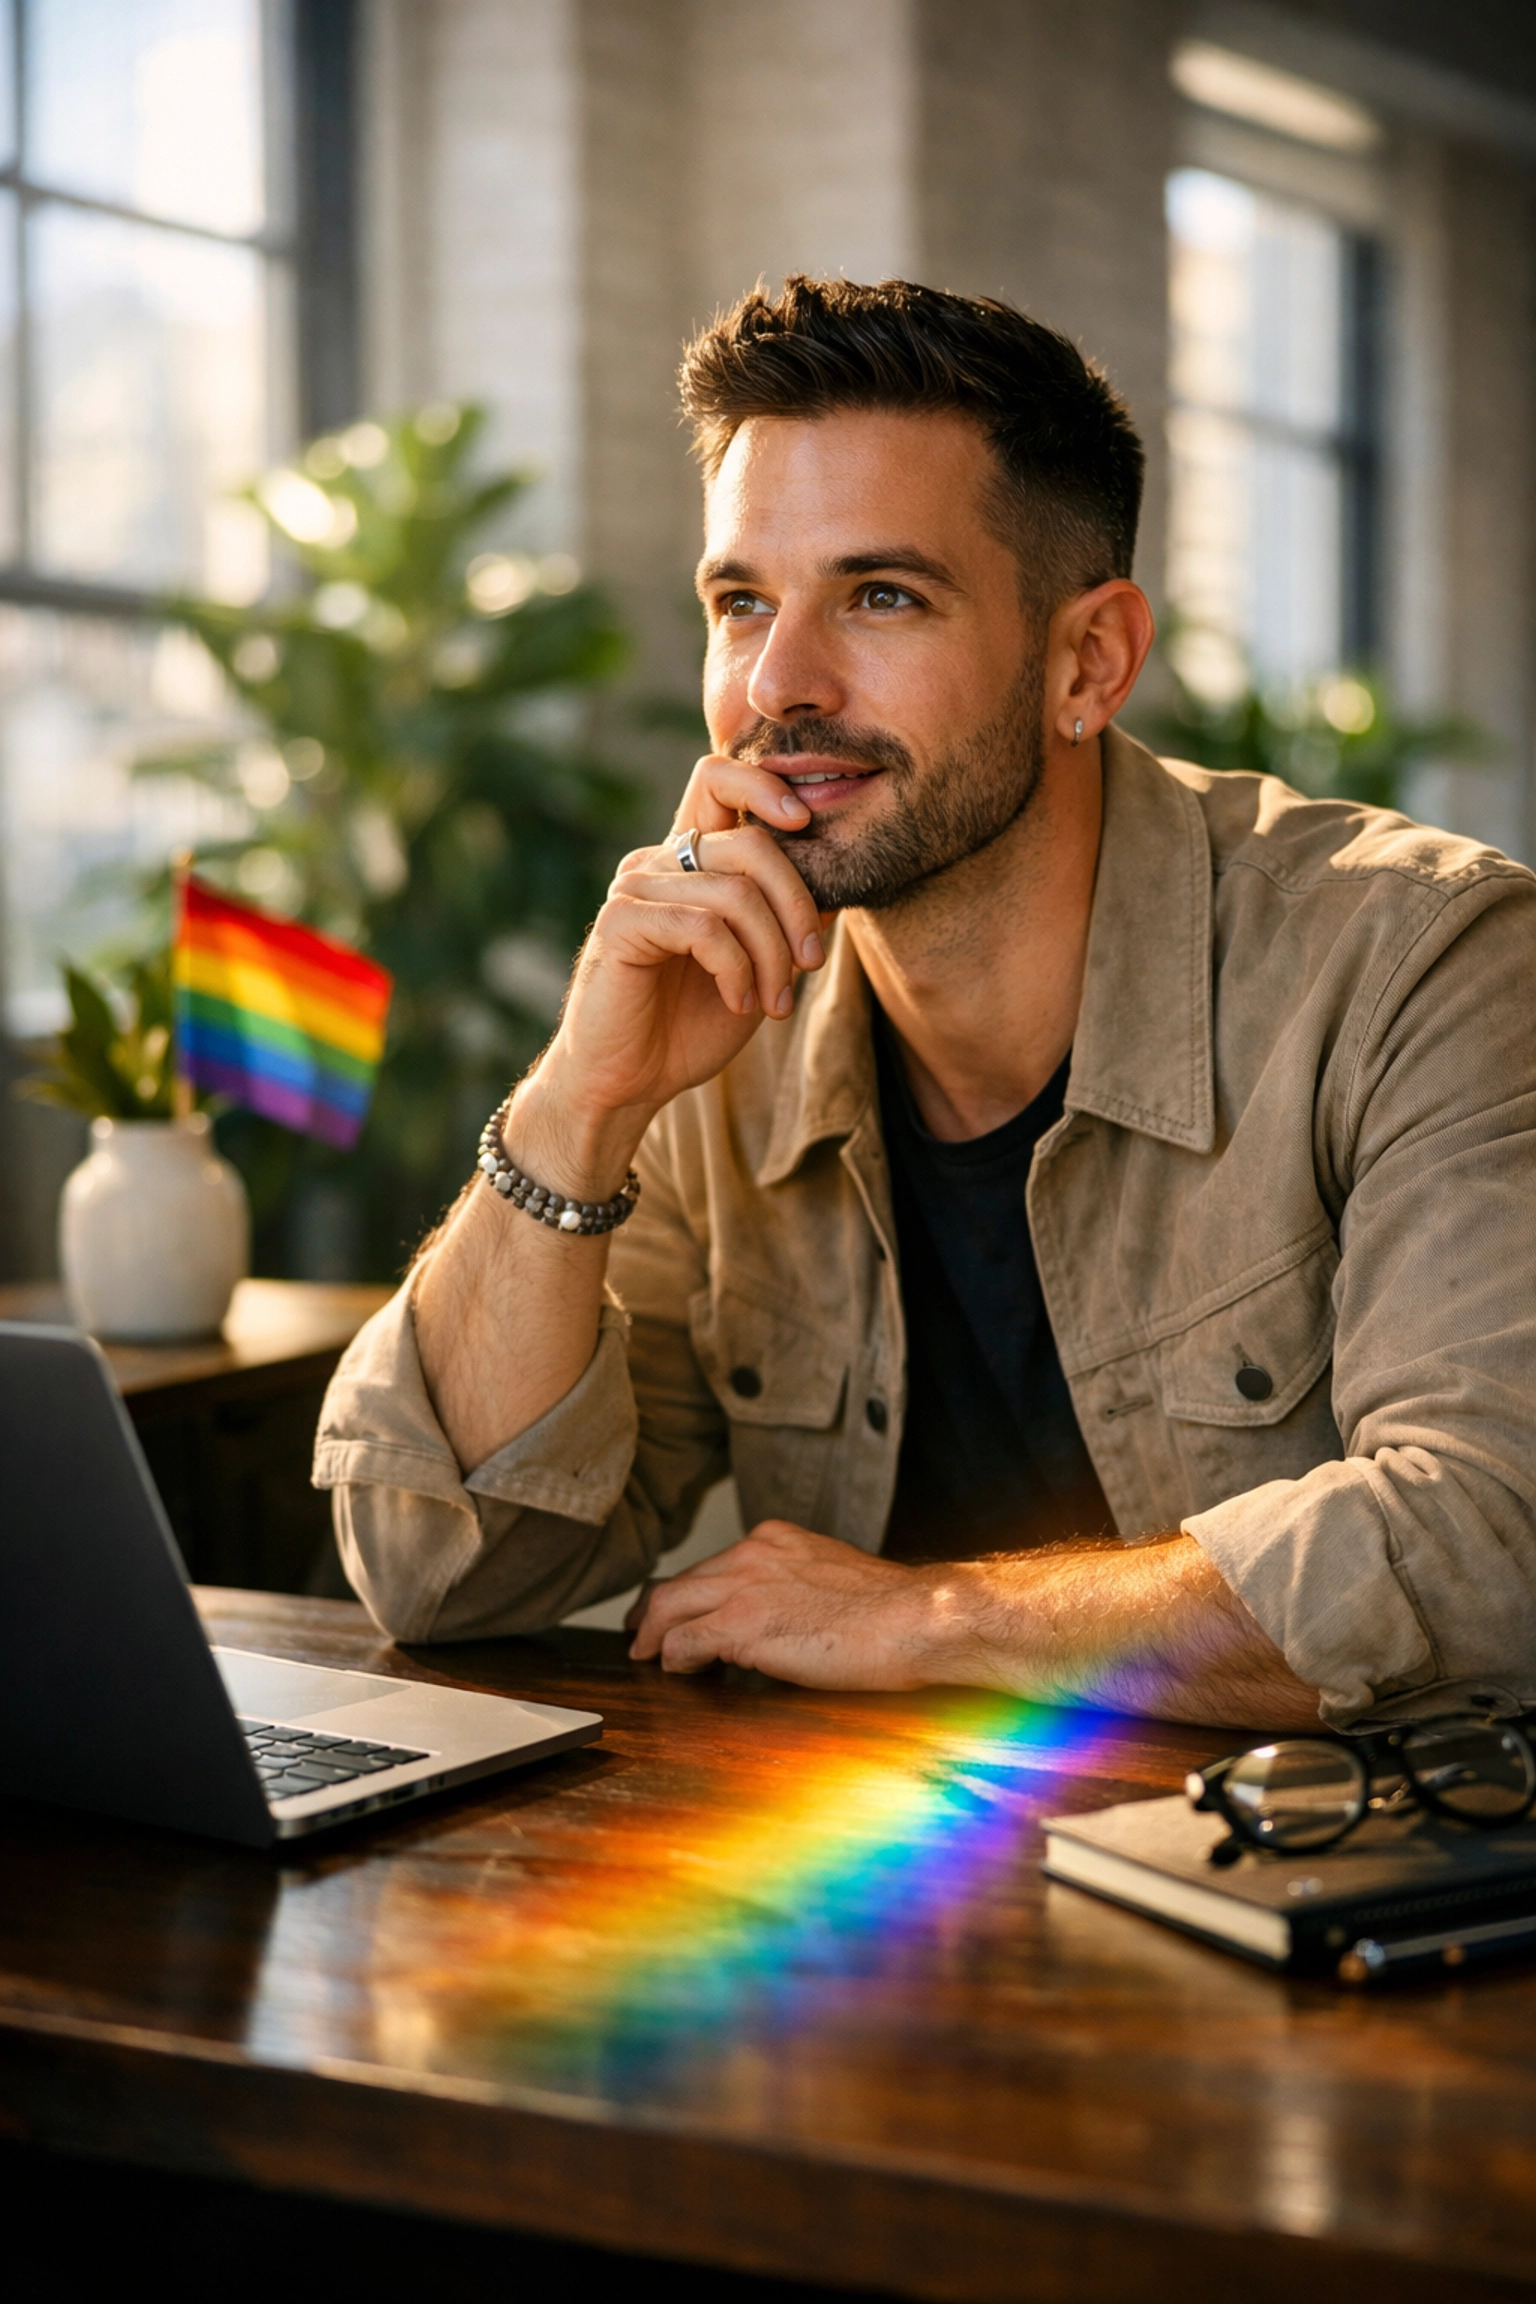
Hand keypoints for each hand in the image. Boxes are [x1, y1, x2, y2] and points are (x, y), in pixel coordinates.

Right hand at [510, 753, 828, 1196]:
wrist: (627, 1082)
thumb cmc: (688, 1026)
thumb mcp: (758, 969)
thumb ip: (786, 923)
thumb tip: (834, 886)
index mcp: (688, 861)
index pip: (718, 779)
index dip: (765, 785)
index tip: (807, 824)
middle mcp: (658, 863)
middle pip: (749, 842)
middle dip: (796, 905)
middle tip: (810, 964)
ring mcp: (635, 888)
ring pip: (734, 893)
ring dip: (771, 957)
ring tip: (774, 1003)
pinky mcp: (620, 923)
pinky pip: (703, 928)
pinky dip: (737, 970)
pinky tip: (739, 1002)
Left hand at [625, 1520, 954, 1687]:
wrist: (916, 1618)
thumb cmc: (893, 1611)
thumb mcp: (835, 1579)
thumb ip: (799, 1588)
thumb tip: (783, 1618)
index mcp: (776, 1540)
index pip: (714, 1564)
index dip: (689, 1591)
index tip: (680, 1609)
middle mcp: (754, 1553)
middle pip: (681, 1581)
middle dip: (654, 1609)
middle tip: (640, 1633)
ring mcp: (745, 1586)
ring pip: (670, 1606)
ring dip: (653, 1635)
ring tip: (646, 1655)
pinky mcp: (742, 1624)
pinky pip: (684, 1641)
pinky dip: (674, 1658)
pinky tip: (678, 1672)